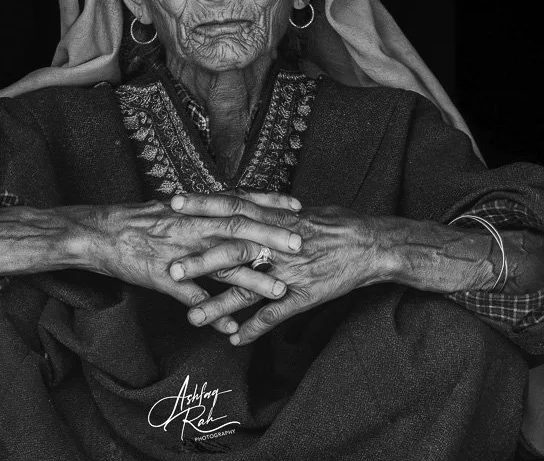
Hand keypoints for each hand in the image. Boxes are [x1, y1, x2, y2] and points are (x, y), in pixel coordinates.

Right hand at [68, 192, 303, 334]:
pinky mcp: (163, 278)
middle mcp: (190, 227)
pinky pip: (192, 298)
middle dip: (270, 238)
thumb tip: (225, 207)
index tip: (297, 205)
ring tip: (279, 291)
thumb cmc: (134, 220)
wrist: (98, 234)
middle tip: (301, 244)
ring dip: (252, 279)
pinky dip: (213, 311)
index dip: (268, 203)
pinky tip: (233, 326)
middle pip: (237, 230)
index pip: (237, 202)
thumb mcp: (171, 209)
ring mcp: (178, 254)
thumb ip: (200, 211)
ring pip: (220, 266)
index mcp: (194, 209)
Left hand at [169, 199, 405, 344]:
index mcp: (275, 218)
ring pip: (249, 289)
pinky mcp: (304, 296)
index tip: (173, 202)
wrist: (371, 245)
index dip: (203, 205)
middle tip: (172, 270)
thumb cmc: (335, 223)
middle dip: (201, 261)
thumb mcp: (298, 210)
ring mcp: (290, 272)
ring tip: (192, 319)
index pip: (233, 206)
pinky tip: (236, 341)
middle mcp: (279, 244)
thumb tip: (243, 201)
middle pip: (234, 250)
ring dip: (220, 305)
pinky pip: (276, 315)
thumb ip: (267, 209)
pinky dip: (255, 328)